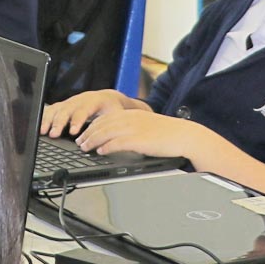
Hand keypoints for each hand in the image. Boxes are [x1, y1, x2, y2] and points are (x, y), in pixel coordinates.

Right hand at [40, 89, 147, 137]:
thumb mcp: (116, 117)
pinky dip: (44, 117)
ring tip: (43, 132)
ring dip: (48, 120)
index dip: (77, 121)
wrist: (109, 98)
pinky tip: (38, 126)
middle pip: (66, 109)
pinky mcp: (63, 106)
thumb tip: (105, 143)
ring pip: (56, 109)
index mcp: (93, 101)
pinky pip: (51, 109)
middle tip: (53, 134)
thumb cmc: (113, 109)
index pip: (83, 110)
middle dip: (59, 122)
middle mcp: (79, 100)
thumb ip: (110, 127)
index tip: (74, 132)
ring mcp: (69, 102)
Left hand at [74, 108, 224, 160]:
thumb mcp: (147, 125)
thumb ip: (132, 127)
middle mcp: (130, 118)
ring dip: (92, 141)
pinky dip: (106, 147)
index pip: (106, 117)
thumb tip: (118, 136)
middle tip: (79, 142)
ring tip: (84, 148)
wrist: (185, 136)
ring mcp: (134, 129)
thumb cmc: (168, 133)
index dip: (92, 125)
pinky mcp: (138, 140)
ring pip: (106, 133)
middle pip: (102, 124)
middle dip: (88, 133)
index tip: (84, 133)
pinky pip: (117, 143)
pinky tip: (100, 151)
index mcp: (132, 113)